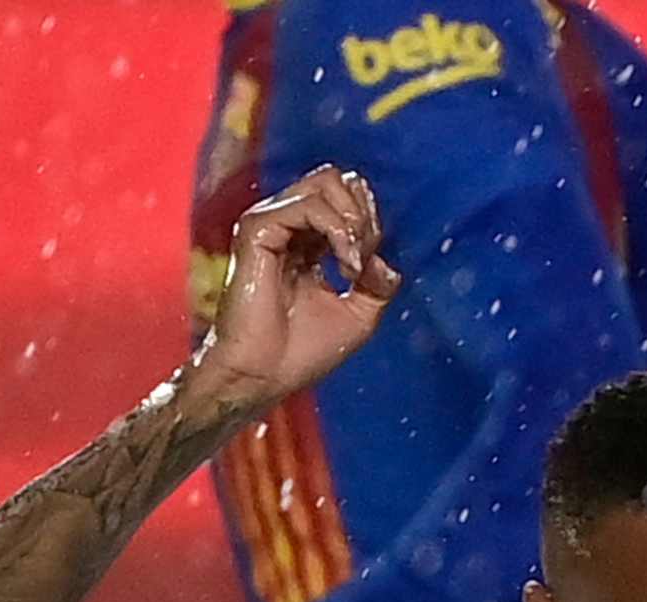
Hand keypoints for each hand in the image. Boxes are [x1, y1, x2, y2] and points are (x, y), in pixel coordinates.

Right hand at [189, 167, 396, 408]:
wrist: (265, 374)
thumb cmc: (302, 351)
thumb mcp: (358, 315)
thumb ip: (376, 284)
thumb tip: (389, 263)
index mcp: (306, 241)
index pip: (344, 200)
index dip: (370, 224)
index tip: (371, 267)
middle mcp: (286, 225)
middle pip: (334, 180)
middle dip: (364, 214)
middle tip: (365, 258)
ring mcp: (269, 223)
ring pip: (324, 184)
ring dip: (355, 222)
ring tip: (354, 263)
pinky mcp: (257, 230)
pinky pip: (309, 206)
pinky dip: (338, 230)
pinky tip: (344, 264)